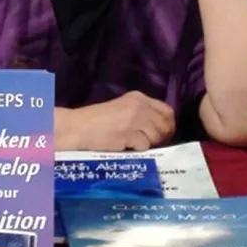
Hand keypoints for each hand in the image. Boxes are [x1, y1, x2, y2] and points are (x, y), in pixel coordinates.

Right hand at [60, 91, 175, 151]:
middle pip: (165, 124)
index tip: (164, 135)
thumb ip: (140, 113)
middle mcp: (139, 105)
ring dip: (149, 144)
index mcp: (138, 97)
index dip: (169, 125)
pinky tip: (128, 147)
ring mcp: (134, 119)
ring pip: (157, 135)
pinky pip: (145, 145)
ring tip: (135, 145)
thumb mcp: (122, 109)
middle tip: (153, 144)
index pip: (167, 110)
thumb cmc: (96, 121)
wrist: (77, 127)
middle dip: (163, 137)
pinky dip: (139, 149)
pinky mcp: (129, 133)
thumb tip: (160, 129)